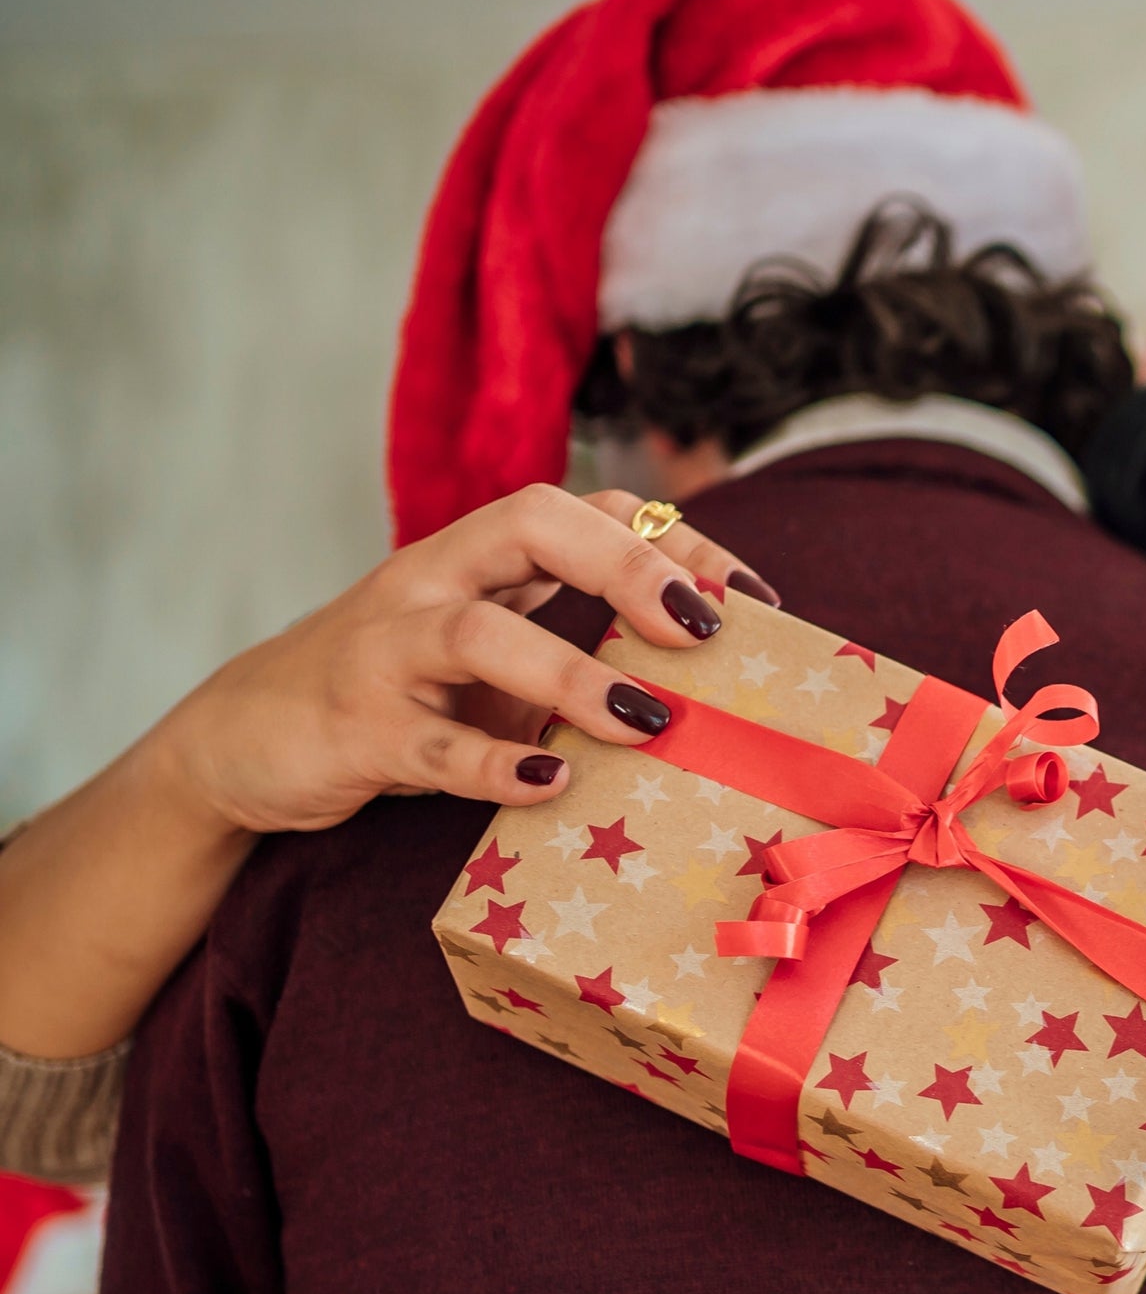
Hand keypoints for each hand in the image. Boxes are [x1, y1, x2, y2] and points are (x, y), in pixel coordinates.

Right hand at [149, 484, 772, 834]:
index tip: (752, 596)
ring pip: (479, 633)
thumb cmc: (399, 697)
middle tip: (707, 628)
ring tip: (647, 720)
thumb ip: (572, 649)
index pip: (586, 508)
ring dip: (574, 674)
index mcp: (476, 557)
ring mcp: (386, 652)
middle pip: (532, 526)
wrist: (245, 743)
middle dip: (630, 568)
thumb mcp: (490, 659)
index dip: (673, 539)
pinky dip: (496, 766)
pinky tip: (554, 784)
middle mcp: (430, 582)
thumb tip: (706, 687)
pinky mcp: (357, 731)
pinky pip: (433, 745)